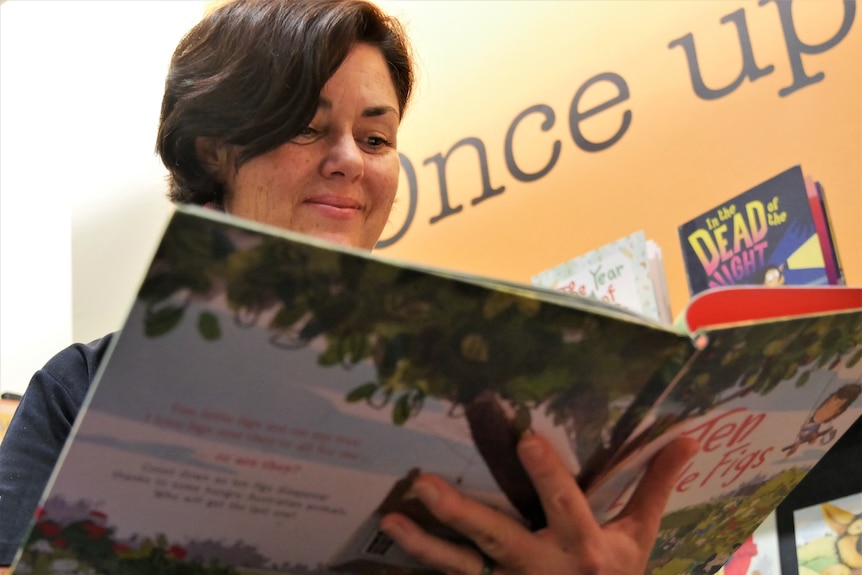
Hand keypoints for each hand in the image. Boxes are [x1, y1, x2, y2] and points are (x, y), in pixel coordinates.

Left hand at [379, 433, 697, 574]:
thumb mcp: (639, 536)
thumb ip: (655, 486)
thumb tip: (686, 437)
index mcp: (585, 548)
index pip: (565, 505)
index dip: (547, 474)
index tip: (525, 439)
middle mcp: (544, 567)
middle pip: (497, 538)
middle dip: (460, 512)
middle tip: (423, 483)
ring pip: (463, 567)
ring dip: (426, 544)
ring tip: (391, 518)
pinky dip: (424, 566)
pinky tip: (393, 545)